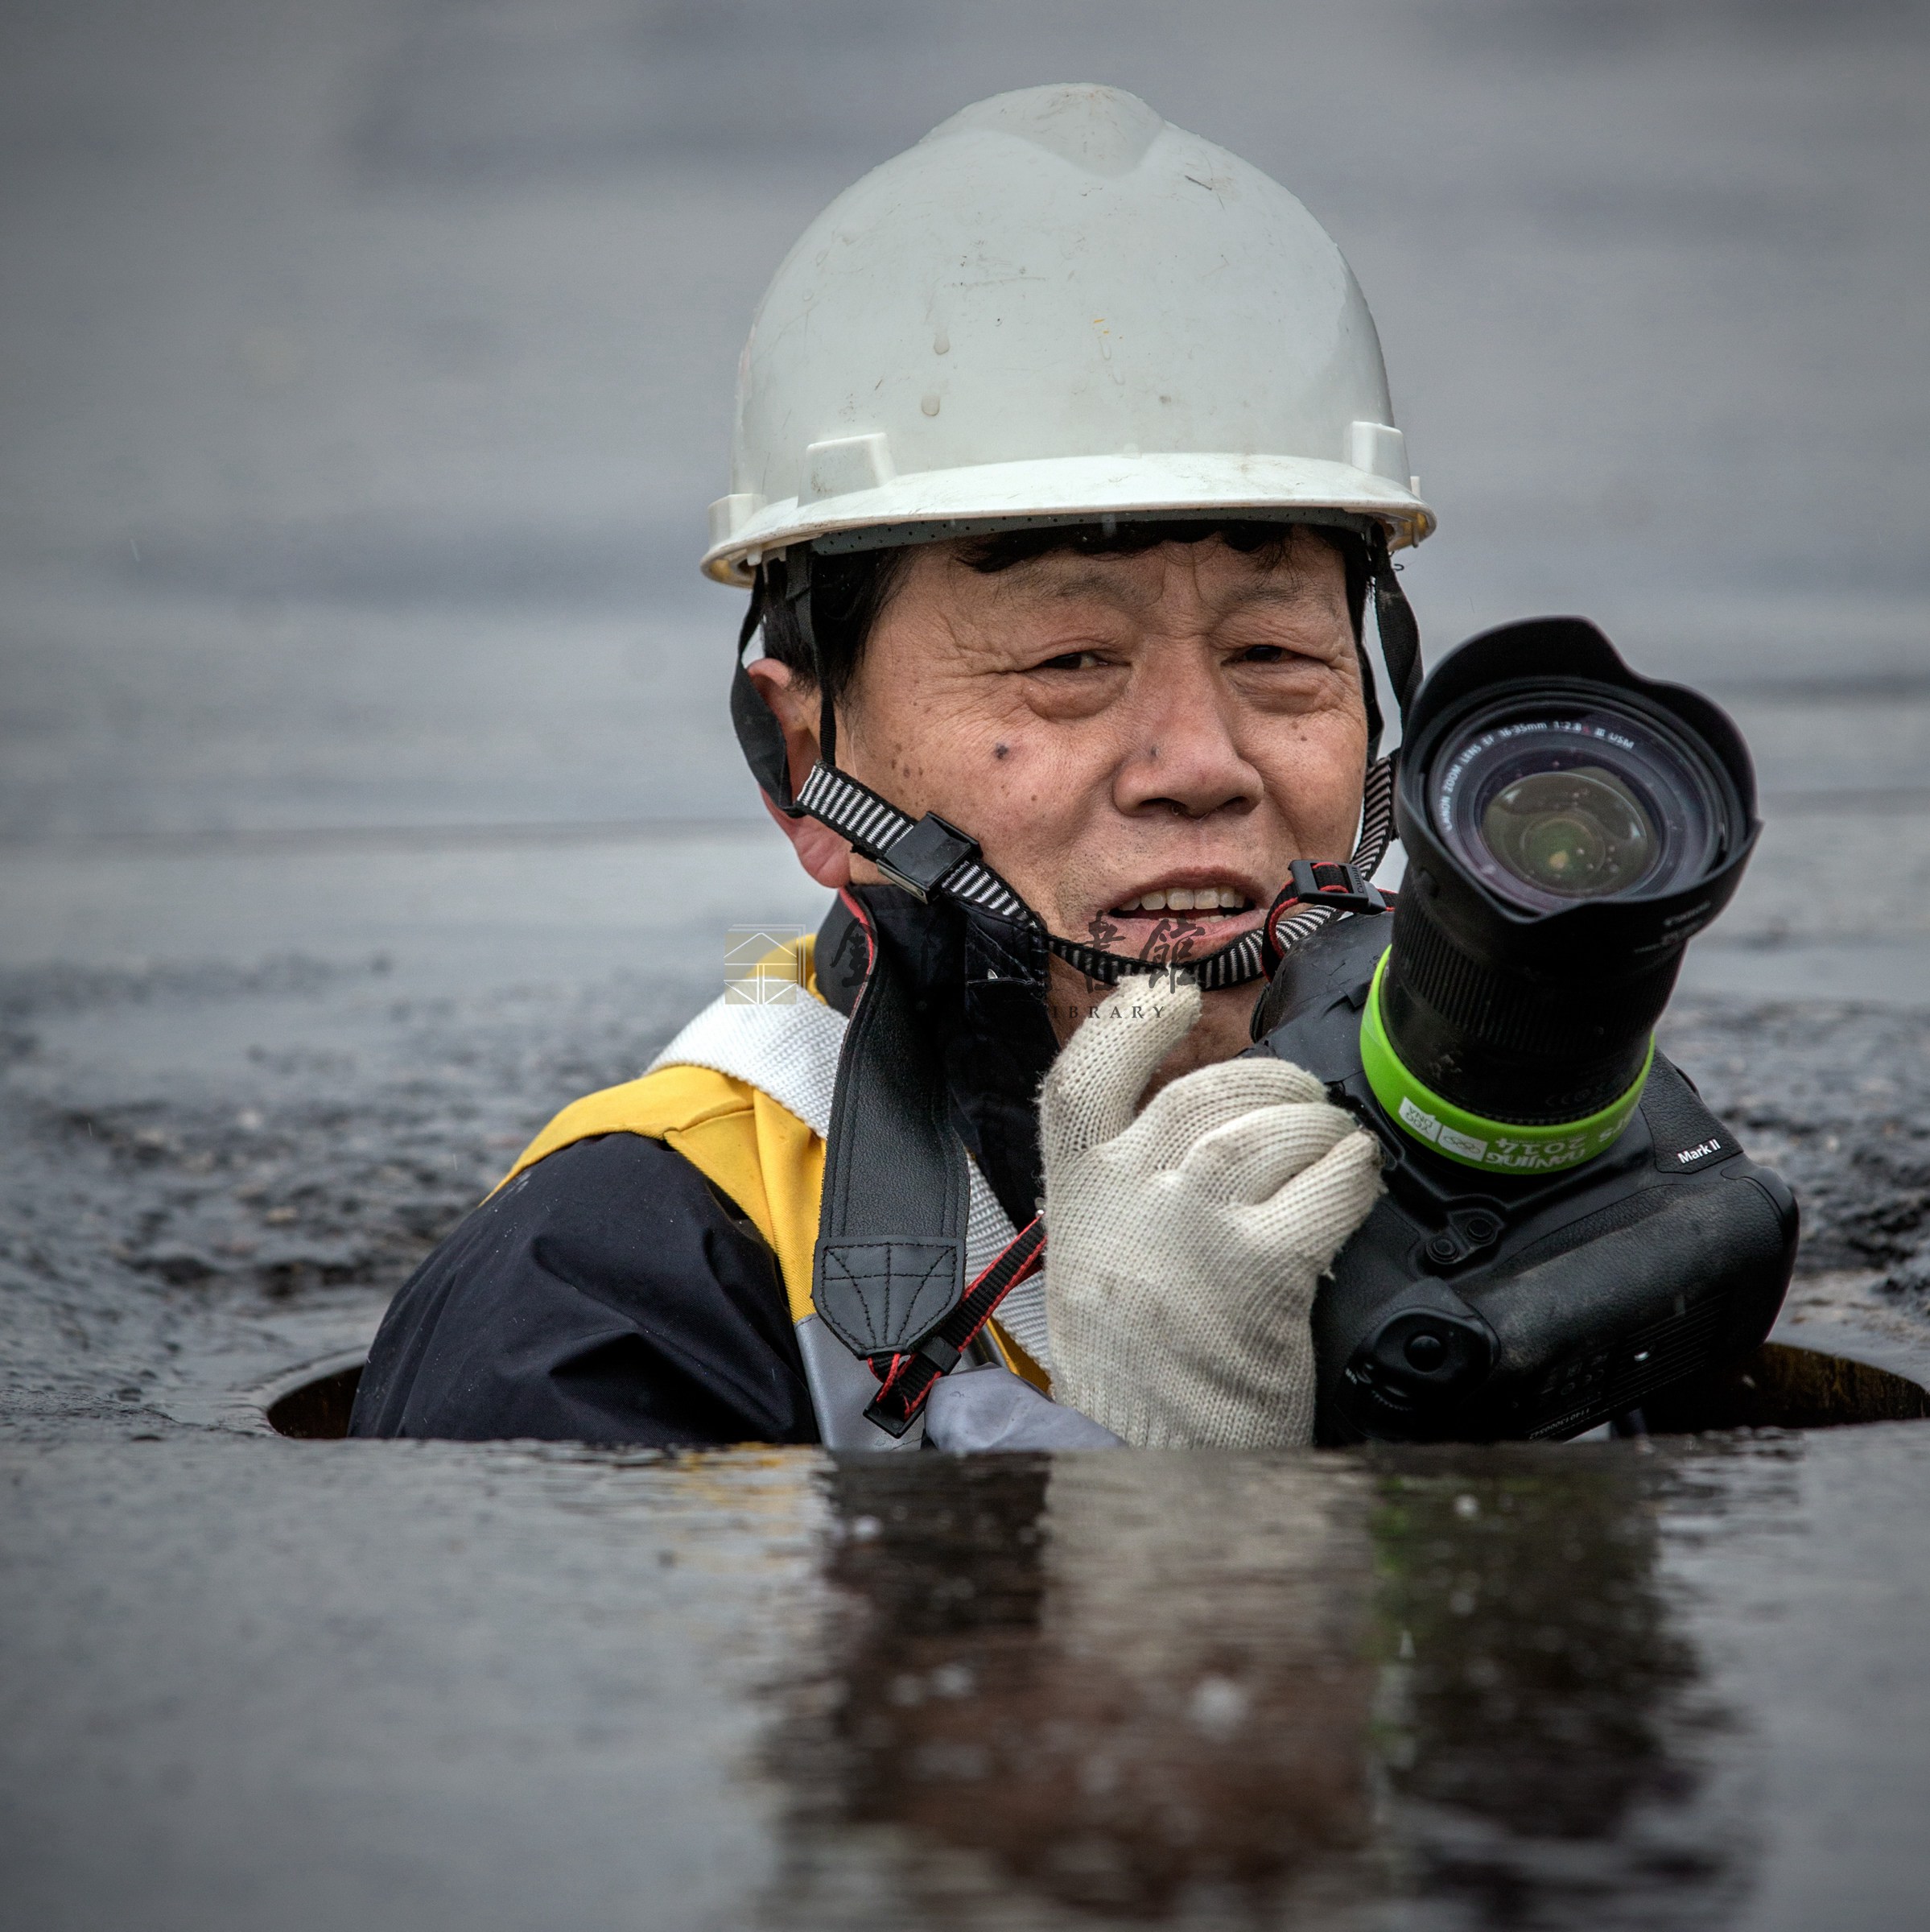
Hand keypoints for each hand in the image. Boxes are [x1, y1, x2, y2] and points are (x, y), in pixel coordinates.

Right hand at [1039, 974, 1382, 1446]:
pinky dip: (1352, 1173)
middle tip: (1298, 1101)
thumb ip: (1124, 1181)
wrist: (1159, 1468)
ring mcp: (1195, 1232)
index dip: (1129, 1021)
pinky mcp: (1264, 1272)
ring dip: (1317, 1125)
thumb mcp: (1093, 1259)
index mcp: (1079, 1196)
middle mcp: (1130, 1201)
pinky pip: (1326, 1183)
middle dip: (1267, 1081)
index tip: (1169, 996)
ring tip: (1331, 1145)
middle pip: (1204, 1091)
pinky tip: (1353, 1183)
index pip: (1083, 1077)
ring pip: (1269, 1126)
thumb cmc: (1136, 1371)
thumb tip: (1193, 1108)